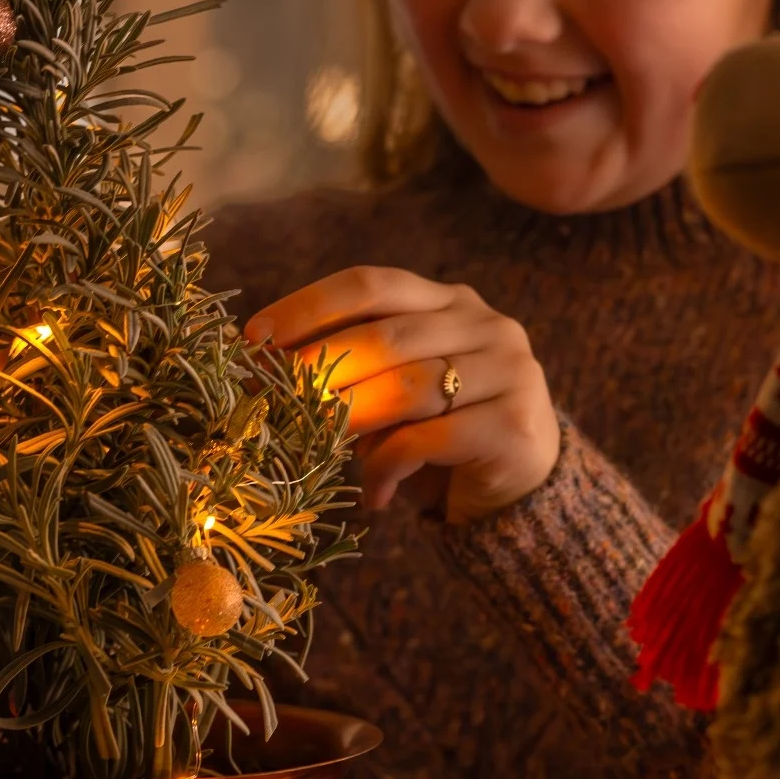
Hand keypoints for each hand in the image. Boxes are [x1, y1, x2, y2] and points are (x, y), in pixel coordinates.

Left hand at [245, 266, 559, 523]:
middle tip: (274, 396)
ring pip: (408, 386)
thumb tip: (261, 373)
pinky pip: (428, 439)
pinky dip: (388, 467)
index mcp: (450, 301)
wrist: (523, 492)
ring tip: (314, 443)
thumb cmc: (442, 437)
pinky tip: (373, 494)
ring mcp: (508, 371)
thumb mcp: (393, 396)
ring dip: (350, 418)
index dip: (309, 306)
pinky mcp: (513, 424)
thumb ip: (350, 375)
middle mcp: (486, 325)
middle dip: (320, 365)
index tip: (256, 338)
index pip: (371, 284)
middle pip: (387, 334)